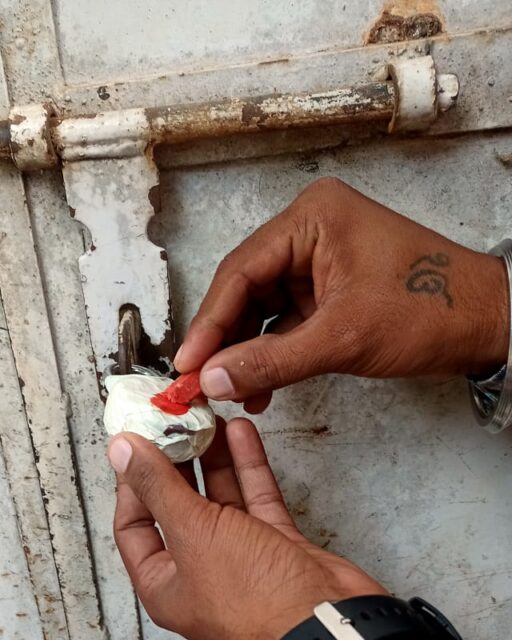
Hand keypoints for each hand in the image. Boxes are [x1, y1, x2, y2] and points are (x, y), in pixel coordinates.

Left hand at [108, 418, 385, 639]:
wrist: (326, 626)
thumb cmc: (253, 597)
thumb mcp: (193, 534)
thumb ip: (157, 486)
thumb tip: (120, 451)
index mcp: (163, 583)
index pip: (134, 525)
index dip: (133, 481)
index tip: (136, 439)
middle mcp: (198, 571)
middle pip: (177, 507)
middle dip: (175, 463)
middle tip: (173, 419)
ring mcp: (239, 558)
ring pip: (219, 499)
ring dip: (212, 458)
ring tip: (205, 416)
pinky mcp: (276, 546)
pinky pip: (255, 500)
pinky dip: (247, 467)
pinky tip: (240, 432)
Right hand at [174, 178, 508, 412]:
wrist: (488, 323)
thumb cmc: (434, 309)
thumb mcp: (342, 338)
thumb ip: (272, 361)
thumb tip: (216, 377)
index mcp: (312, 218)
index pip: (240, 271)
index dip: (209, 322)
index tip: (188, 362)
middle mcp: (311, 232)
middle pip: (245, 290)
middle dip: (225, 341)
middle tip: (200, 381)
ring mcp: (320, 262)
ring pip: (262, 310)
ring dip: (247, 353)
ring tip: (228, 391)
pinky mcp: (330, 290)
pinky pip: (285, 323)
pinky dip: (272, 355)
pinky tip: (259, 387)